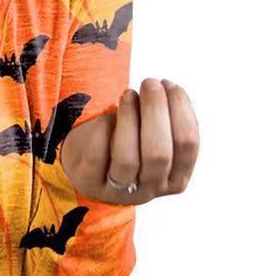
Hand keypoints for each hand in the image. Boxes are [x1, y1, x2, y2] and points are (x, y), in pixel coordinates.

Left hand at [60, 77, 198, 205]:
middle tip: (149, 83)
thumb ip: (169, 120)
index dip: (180, 111)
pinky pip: (97, 155)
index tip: (169, 84)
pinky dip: (103, 128)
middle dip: (156, 111)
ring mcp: (118, 192)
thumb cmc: (128, 140)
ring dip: (130, 118)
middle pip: (159, 155)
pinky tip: (106, 115)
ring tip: (127, 94)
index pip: (187, 146)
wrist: (87, 158)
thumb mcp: (155, 133)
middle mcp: (149, 191)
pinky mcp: (90, 184)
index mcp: (175, 179)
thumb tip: (170, 90)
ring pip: (127, 159)